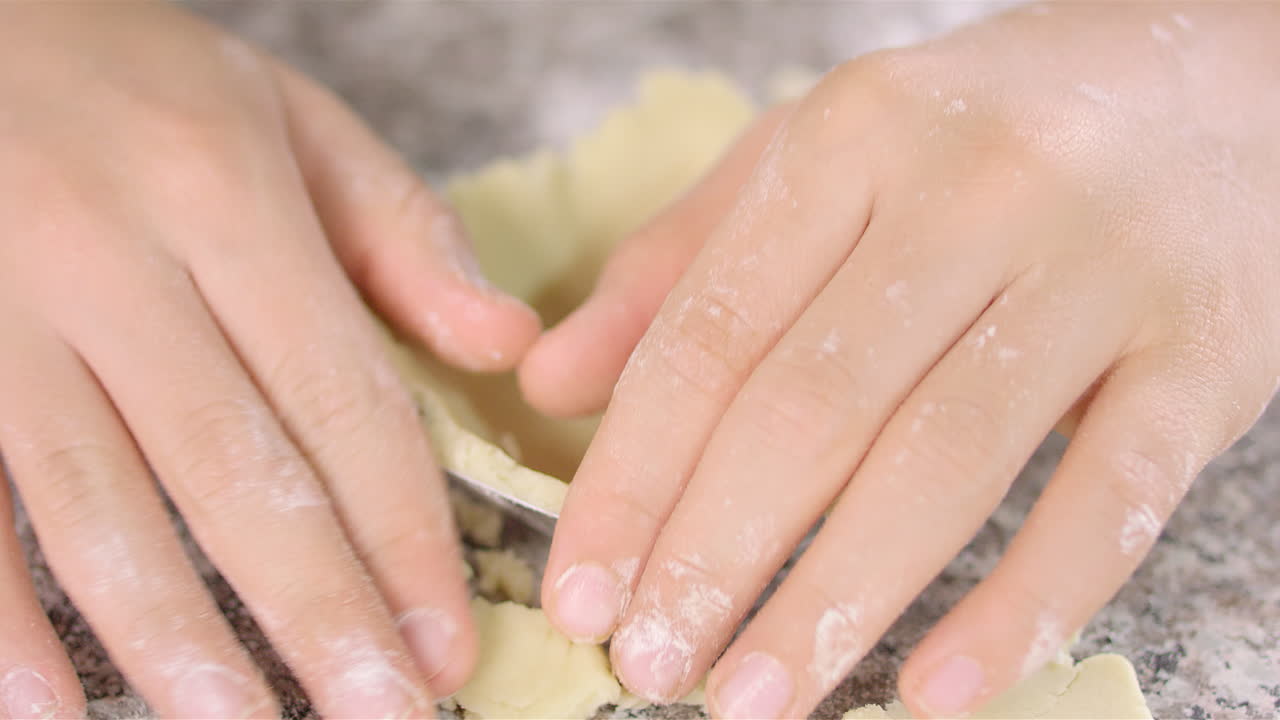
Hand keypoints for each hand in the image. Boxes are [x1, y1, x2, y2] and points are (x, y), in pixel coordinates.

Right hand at [0, 4, 539, 716]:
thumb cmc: (144, 80)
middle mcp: (109, 257)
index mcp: (225, 198)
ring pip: (95, 500)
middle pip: (231, 469)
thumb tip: (508, 345)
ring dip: (174, 633)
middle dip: (315, 609)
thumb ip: (403, 234)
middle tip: (380, 714)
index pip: (340, 398)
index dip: (402, 533)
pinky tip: (46, 706)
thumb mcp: (292, 119)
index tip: (448, 641)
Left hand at [523, 4, 1279, 717]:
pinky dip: (1022, 604)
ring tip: (753, 700)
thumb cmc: (988, 132)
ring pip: (942, 459)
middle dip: (713, 555)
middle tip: (646, 666)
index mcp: (852, 138)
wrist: (1230, 80)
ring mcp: (1099, 270)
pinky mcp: (1207, 351)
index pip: (709, 334)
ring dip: (836, 600)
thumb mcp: (820, 157)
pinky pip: (1110, 497)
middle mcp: (971, 191)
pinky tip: (941, 691)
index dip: (631, 477)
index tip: (578, 591)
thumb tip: (551, 385)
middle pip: (811, 406)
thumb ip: (682, 267)